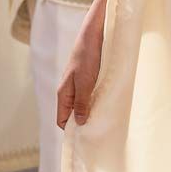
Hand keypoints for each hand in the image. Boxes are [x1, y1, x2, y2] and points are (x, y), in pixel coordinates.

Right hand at [56, 0, 106, 128]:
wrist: (96, 31)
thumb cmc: (89, 55)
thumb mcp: (86, 82)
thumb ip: (82, 103)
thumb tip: (79, 123)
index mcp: (64, 92)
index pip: (61, 120)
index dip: (70, 130)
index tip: (85, 140)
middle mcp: (70, 89)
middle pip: (72, 114)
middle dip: (83, 123)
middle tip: (99, 133)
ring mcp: (80, 83)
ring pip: (83, 105)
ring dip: (92, 112)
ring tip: (106, 121)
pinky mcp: (90, 77)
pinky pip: (91, 95)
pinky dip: (97, 102)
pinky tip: (109, 105)